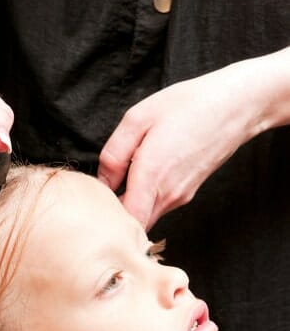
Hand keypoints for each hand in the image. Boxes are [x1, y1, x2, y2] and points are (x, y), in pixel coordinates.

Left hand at [97, 66, 258, 229]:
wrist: (236, 107)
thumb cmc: (188, 105)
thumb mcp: (138, 117)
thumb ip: (114, 153)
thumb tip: (103, 180)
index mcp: (151, 176)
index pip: (125, 221)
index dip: (106, 219)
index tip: (93, 205)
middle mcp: (167, 194)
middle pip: (133, 225)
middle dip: (114, 217)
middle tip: (98, 198)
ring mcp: (180, 197)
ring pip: (146, 216)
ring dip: (129, 208)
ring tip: (118, 183)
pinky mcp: (187, 193)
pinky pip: (158, 206)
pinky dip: (145, 199)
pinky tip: (140, 176)